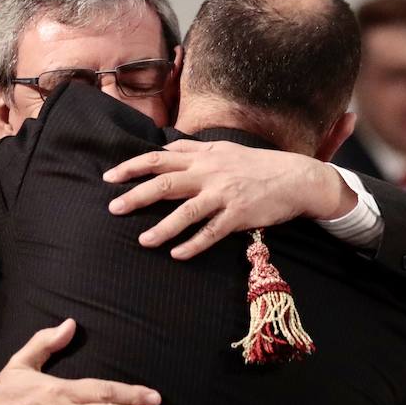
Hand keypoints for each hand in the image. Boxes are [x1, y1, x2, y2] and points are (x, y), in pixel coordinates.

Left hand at [103, 139, 355, 259]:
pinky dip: (193, 244)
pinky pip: (212, 232)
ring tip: (143, 241)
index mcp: (203, 157)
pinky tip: (177, 255)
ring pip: (186, 212)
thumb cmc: (257, 165)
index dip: (132, 167)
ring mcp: (224, 195)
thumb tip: (163, 150)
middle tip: (113, 208)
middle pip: (165, 184)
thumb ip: (192, 151)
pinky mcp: (239, 215)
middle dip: (136, 196)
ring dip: (162, 228)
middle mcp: (210, 174)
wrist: (296, 177)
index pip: (159, 159)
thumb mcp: (223, 149)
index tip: (109, 177)